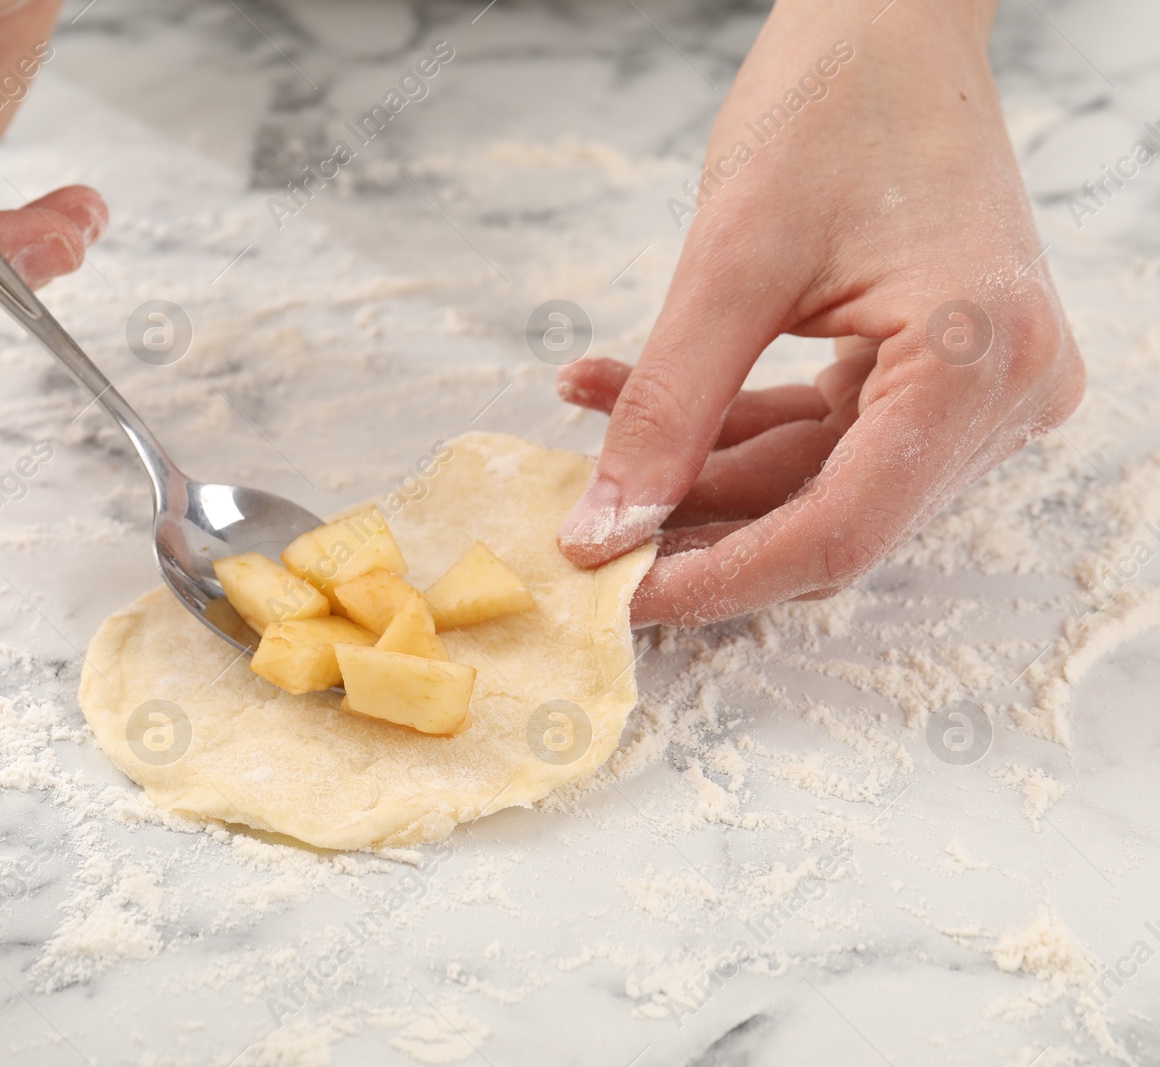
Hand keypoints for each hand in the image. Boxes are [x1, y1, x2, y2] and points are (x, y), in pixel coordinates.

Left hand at [554, 0, 1083, 625]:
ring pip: (806, 480)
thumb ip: (667, 407)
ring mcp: (971, 390)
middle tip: (588, 526)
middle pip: (825, 516)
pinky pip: (812, 430)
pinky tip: (620, 389)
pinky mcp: (929, 374)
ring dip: (690, 461)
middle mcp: (1002, 396)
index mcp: (982, 367)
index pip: (842, 532)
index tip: (618, 593)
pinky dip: (719, 420)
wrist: (888, 20)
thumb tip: (603, 530)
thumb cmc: (835, 102)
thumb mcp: (730, 262)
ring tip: (589, 411)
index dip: (720, 578)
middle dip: (695, 523)